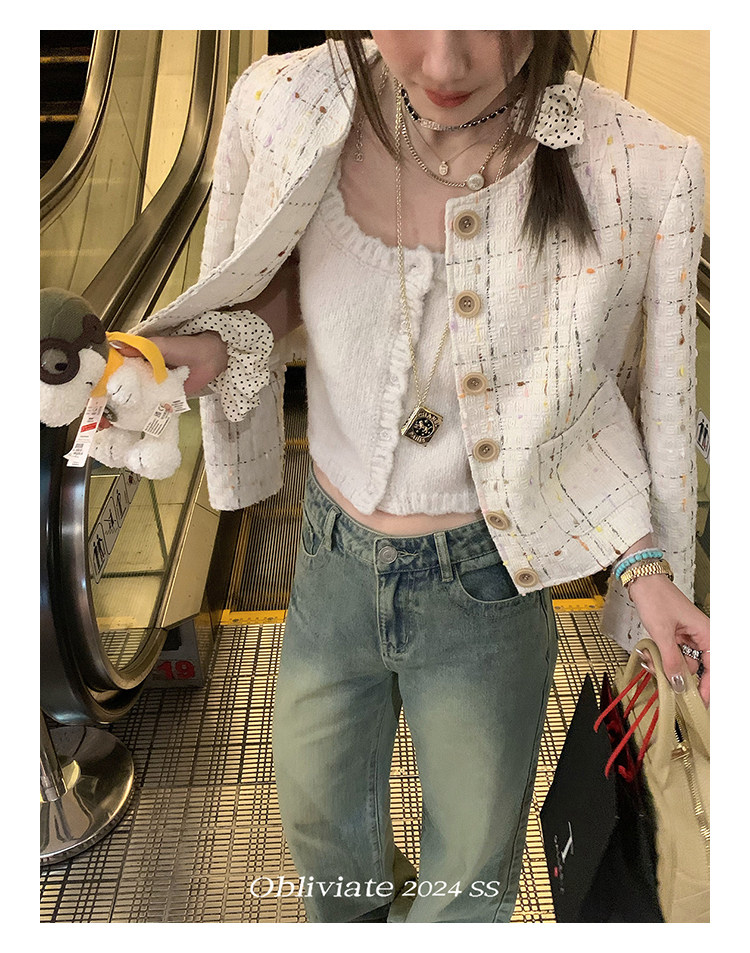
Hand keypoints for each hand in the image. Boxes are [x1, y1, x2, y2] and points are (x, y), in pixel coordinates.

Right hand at [98, 332, 227, 428]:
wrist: (211, 359)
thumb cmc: (186, 347)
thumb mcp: (161, 345)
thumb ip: (140, 347)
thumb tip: (115, 346)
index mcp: (136, 359)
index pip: (113, 370)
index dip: (101, 381)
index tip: (90, 394)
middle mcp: (140, 374)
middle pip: (120, 391)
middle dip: (107, 403)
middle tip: (99, 416)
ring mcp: (151, 389)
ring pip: (133, 403)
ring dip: (121, 414)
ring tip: (108, 426)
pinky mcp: (164, 400)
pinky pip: (151, 410)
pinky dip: (141, 419)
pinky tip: (129, 428)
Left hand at [627, 573, 709, 704]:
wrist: (642, 581)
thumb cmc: (656, 597)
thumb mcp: (662, 633)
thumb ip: (671, 660)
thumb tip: (679, 684)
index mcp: (706, 633)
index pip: (714, 667)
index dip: (709, 685)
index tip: (701, 700)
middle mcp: (700, 636)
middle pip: (696, 668)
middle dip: (677, 673)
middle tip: (664, 677)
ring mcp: (687, 637)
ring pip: (681, 663)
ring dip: (665, 665)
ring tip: (650, 658)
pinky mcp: (675, 636)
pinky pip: (671, 654)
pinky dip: (661, 658)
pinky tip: (649, 654)